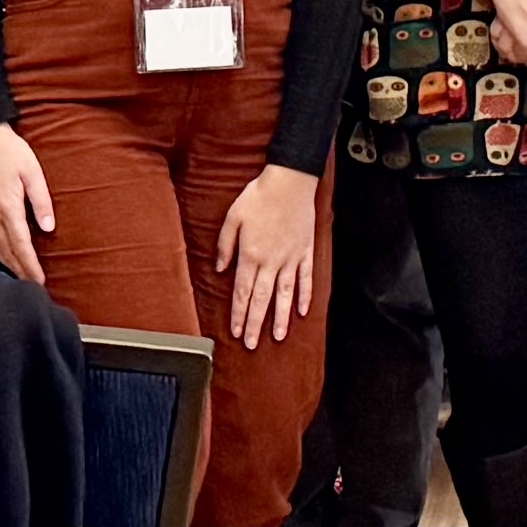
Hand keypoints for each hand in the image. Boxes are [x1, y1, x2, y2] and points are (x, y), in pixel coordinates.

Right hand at [0, 126, 55, 282]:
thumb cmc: (10, 150)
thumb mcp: (33, 172)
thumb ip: (41, 201)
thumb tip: (48, 228)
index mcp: (6, 206)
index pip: (21, 245)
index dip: (30, 265)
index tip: (40, 281)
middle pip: (7, 251)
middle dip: (20, 270)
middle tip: (34, 286)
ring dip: (8, 263)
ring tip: (22, 276)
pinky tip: (5, 255)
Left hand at [213, 166, 323, 348]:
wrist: (290, 181)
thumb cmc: (259, 196)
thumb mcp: (233, 217)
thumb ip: (225, 245)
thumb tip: (221, 268)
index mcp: (250, 254)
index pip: (242, 292)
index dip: (238, 314)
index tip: (236, 332)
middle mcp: (271, 261)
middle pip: (262, 299)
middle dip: (256, 324)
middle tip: (252, 344)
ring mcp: (290, 258)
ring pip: (285, 294)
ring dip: (281, 317)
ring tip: (278, 337)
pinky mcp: (305, 252)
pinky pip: (305, 278)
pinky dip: (304, 295)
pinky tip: (302, 311)